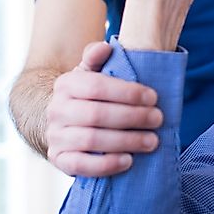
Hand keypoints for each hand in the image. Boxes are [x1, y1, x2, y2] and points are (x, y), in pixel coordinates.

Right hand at [46, 42, 163, 176]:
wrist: (62, 122)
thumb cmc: (86, 95)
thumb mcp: (90, 73)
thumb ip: (96, 58)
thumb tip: (104, 47)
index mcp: (66, 85)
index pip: (97, 87)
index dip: (127, 93)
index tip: (153, 97)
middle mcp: (56, 110)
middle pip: (97, 115)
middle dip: (132, 117)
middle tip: (158, 119)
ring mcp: (55, 136)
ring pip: (92, 140)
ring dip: (126, 141)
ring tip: (151, 141)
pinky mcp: (59, 159)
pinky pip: (81, 165)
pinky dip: (106, 165)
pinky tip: (128, 161)